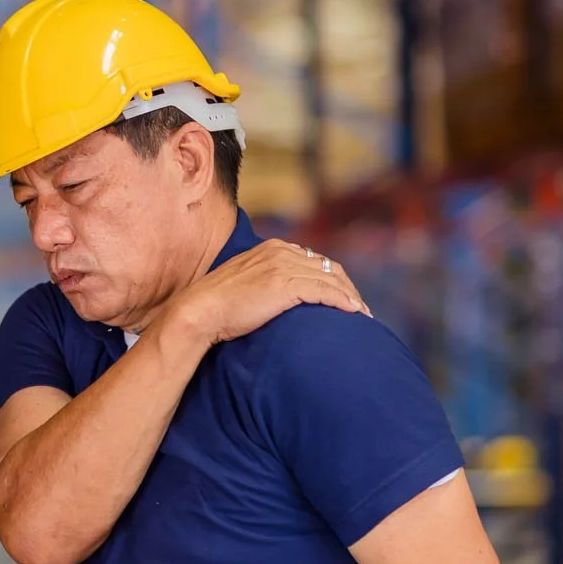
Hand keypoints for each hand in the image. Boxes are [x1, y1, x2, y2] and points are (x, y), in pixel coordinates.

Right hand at [167, 239, 369, 346]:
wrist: (200, 311)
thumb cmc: (218, 305)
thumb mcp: (246, 283)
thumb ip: (266, 280)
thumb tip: (280, 296)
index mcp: (273, 248)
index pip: (315, 260)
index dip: (334, 279)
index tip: (344, 297)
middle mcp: (281, 252)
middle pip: (328, 267)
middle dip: (347, 287)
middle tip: (360, 308)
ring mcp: (283, 267)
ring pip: (331, 279)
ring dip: (351, 297)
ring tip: (362, 315)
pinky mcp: (285, 285)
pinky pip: (325, 291)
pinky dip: (343, 301)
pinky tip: (354, 313)